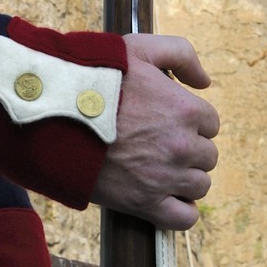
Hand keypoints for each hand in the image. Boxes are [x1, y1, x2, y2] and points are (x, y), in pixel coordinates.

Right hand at [91, 33, 218, 228]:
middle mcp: (182, 145)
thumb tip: (204, 81)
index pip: (210, 123)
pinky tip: (164, 195)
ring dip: (183, 177)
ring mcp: (166, 177)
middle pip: (206, 155)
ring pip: (198, 185)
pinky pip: (184, 218)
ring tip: (156, 165)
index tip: (166, 119)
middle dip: (187, 147)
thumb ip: (180, 53)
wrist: (56, 114)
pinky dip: (180, 209)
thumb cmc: (96, 78)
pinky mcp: (146, 203)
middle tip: (157, 140)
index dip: (188, 119)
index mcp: (185, 109)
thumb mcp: (138, 48)